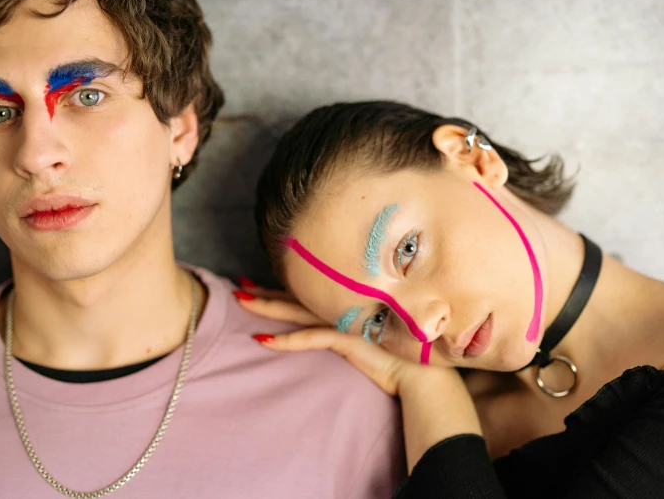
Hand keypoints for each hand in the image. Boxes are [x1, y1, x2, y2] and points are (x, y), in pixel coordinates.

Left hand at [234, 278, 416, 395]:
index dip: (280, 289)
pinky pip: (310, 338)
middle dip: (265, 290)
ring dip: (267, 306)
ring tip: (239, 300)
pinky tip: (262, 340)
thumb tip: (338, 337)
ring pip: (297, 310)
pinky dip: (286, 340)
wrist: (426, 379)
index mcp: (347, 308)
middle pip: (296, 297)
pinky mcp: (349, 338)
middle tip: (237, 283)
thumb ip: (352, 335)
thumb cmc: (402, 364)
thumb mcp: (371, 344)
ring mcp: (346, 321)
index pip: (306, 295)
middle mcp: (344, 309)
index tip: (255, 282)